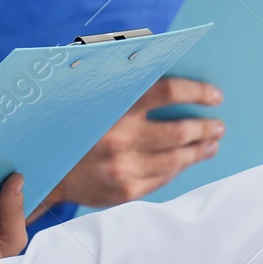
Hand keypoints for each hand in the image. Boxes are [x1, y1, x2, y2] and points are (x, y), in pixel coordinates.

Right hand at [44, 77, 224, 209]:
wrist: (44, 168)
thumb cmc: (74, 126)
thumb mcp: (90, 97)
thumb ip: (124, 85)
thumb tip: (165, 73)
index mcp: (113, 106)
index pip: (167, 92)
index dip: (197, 92)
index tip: (215, 95)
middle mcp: (119, 138)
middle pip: (179, 131)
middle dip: (205, 127)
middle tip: (218, 125)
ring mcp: (123, 167)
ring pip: (177, 158)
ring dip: (200, 150)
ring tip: (212, 143)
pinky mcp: (126, 190)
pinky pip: (165, 178)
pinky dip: (180, 167)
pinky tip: (188, 160)